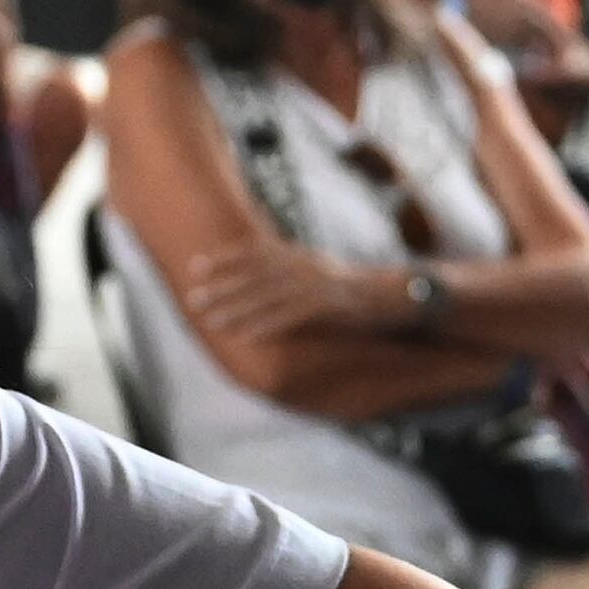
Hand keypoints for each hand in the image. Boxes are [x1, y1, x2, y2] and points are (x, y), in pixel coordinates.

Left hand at [178, 235, 395, 349]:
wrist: (395, 297)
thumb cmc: (353, 290)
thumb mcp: (318, 273)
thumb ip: (289, 272)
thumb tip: (260, 276)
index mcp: (300, 256)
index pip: (255, 253)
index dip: (225, 259)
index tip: (196, 267)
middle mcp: (305, 266)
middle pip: (256, 275)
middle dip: (222, 287)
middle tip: (193, 299)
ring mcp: (317, 285)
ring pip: (269, 296)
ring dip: (237, 309)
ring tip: (213, 321)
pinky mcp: (330, 307)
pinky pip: (291, 317)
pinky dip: (266, 325)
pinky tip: (246, 336)